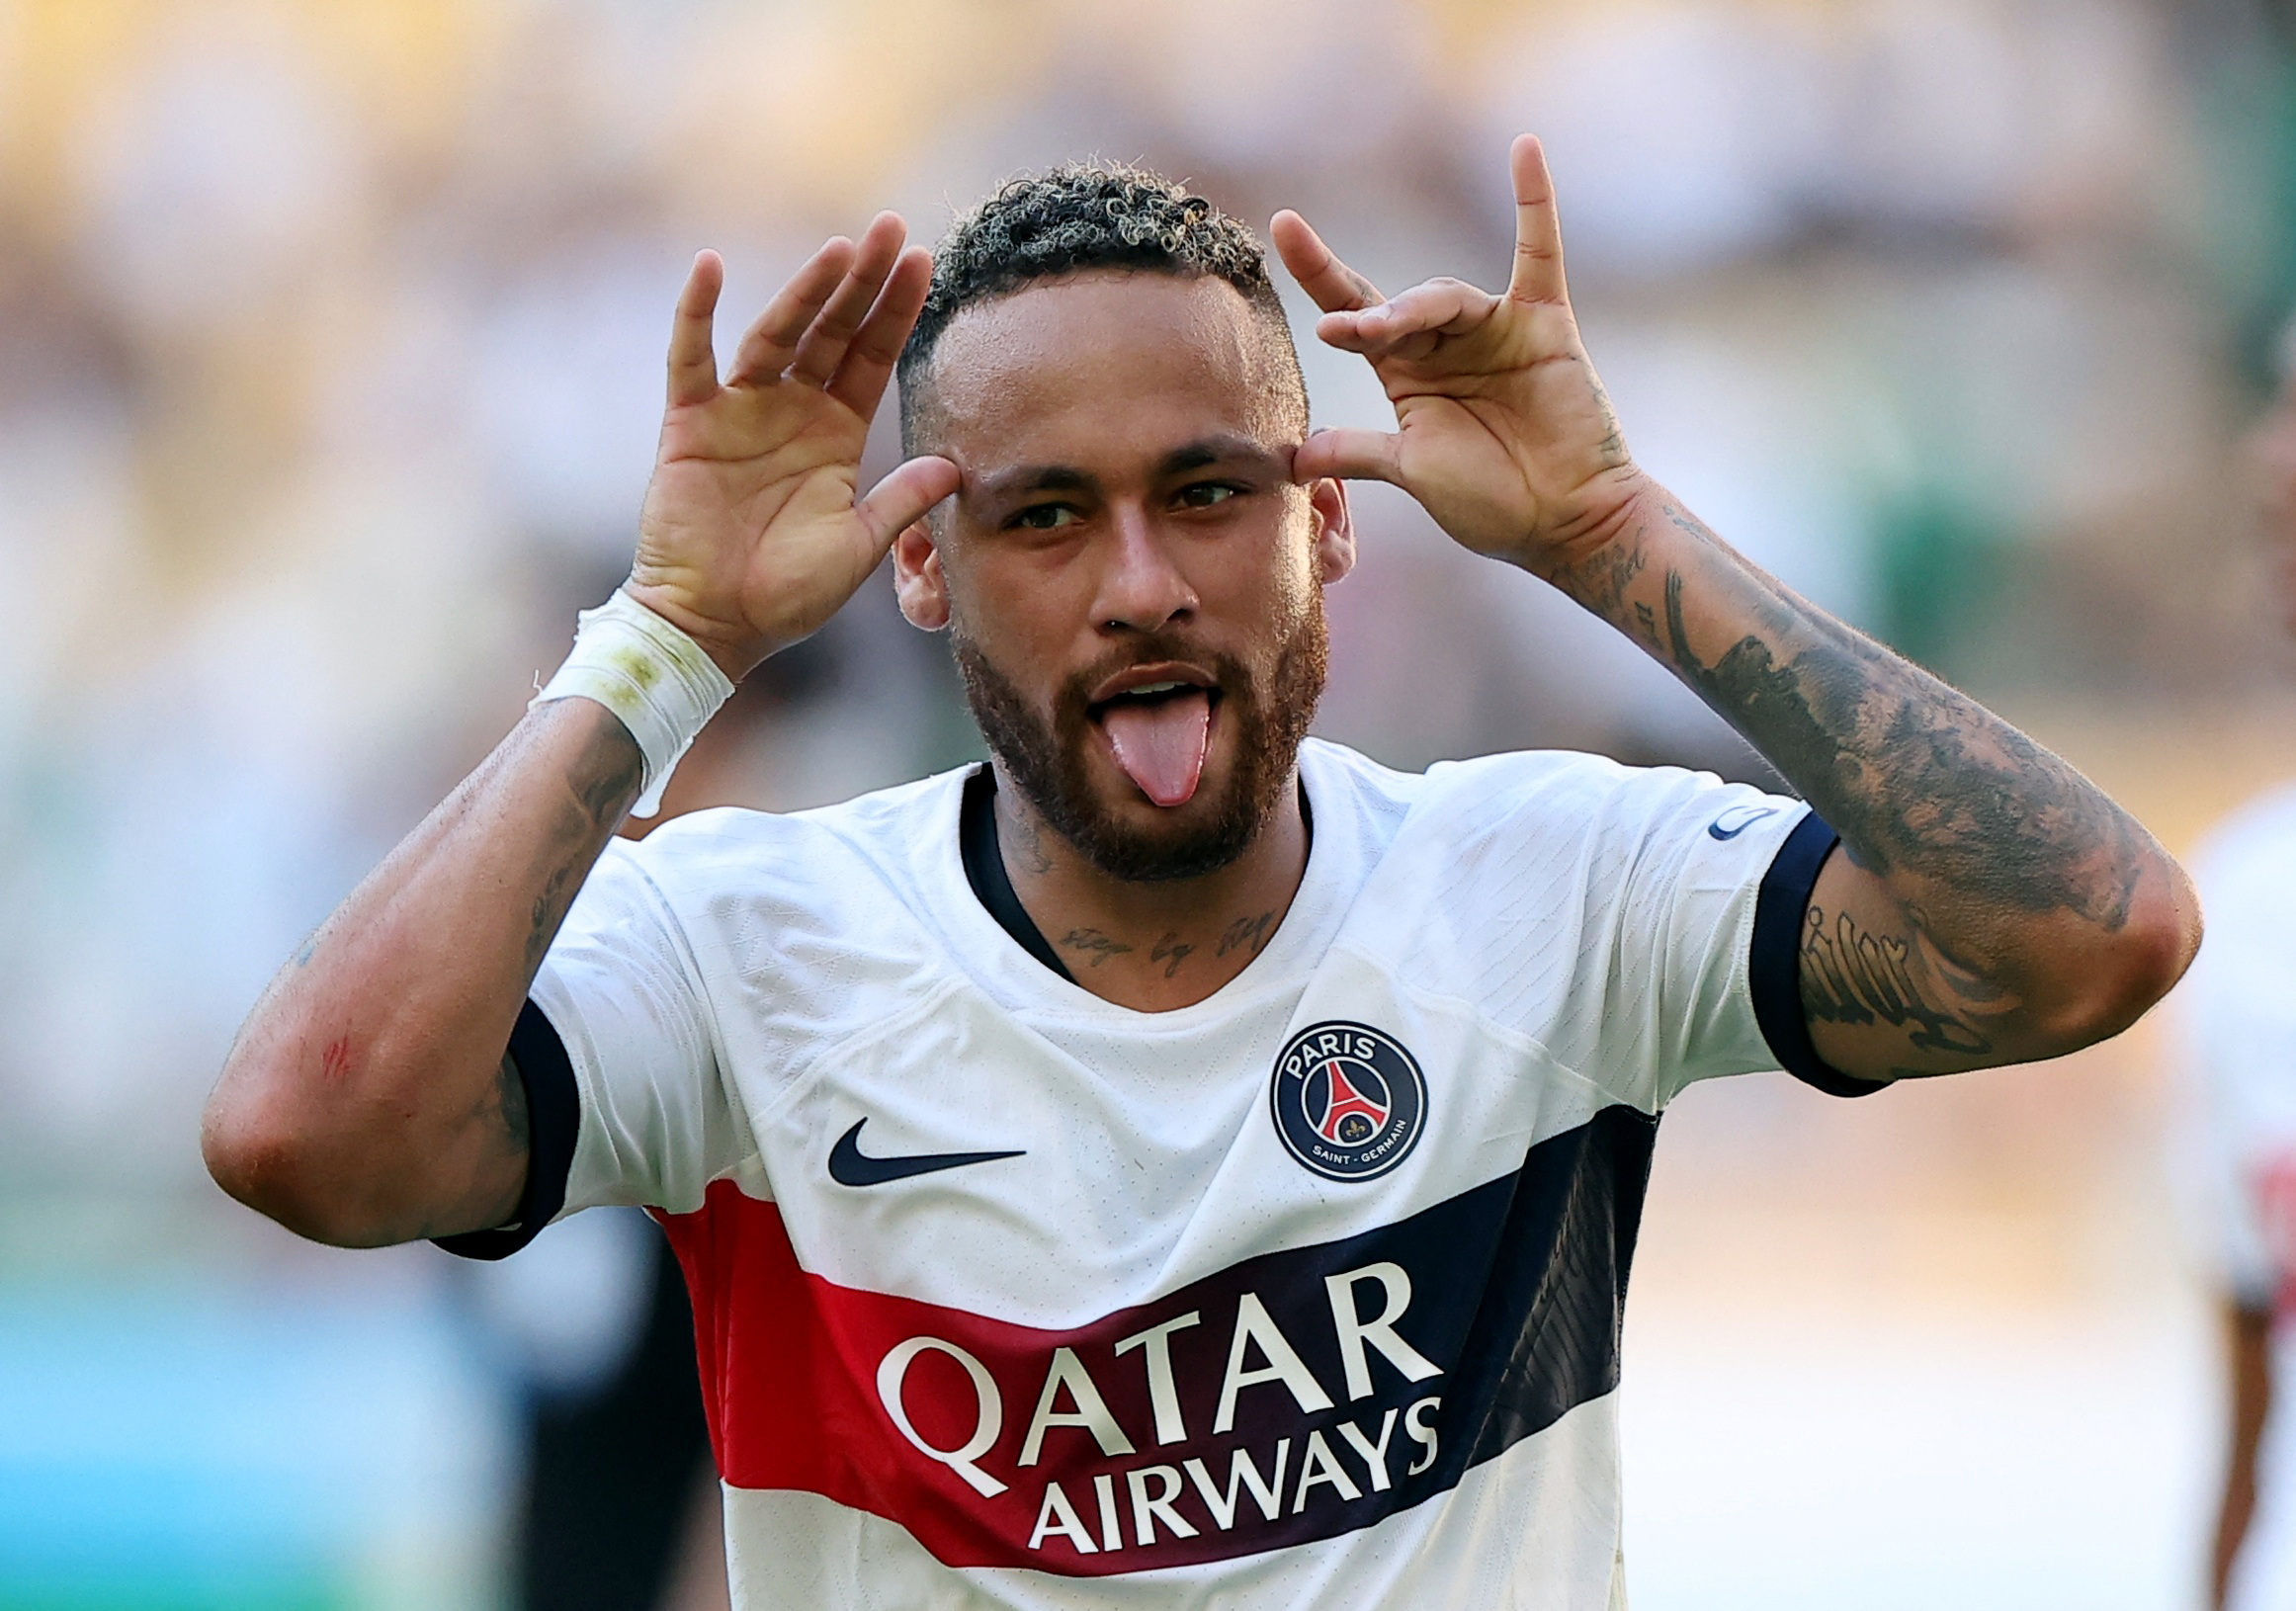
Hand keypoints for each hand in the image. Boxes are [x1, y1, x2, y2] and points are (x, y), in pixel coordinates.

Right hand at [627, 215, 959, 677]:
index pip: (873, 358)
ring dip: (804, 291)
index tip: (924, 260)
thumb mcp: (859, 546)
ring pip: (776, 334)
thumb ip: (902, 502)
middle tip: (890, 227)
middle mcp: (791, 411)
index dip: (897, 311)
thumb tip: (957, 466)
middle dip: (862, 281)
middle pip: (832, 331)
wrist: (716, 625)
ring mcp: (740, 411)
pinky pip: (691, 357)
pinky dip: (697, 312)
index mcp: (835, 434)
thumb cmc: (785, 595)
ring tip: (838, 249)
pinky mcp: (690, 423)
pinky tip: (711, 268)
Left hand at [1272, 135, 1644, 573]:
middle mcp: (1445, 344)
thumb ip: (1359, 454)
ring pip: (1445, 295)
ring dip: (1413, 310)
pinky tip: (1524, 149)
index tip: (1283, 230)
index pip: (1354, 315)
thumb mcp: (1414, 472)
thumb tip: (1292, 458)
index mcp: (1408, 376)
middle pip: (1394, 306)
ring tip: (1384, 333)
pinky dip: (1534, 202)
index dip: (1319, 276)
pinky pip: (1539, 253)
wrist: (1565, 522)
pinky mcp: (1543, 323)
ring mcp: (1494, 329)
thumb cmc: (1494, 503)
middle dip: (1362, 312)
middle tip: (1336, 331)